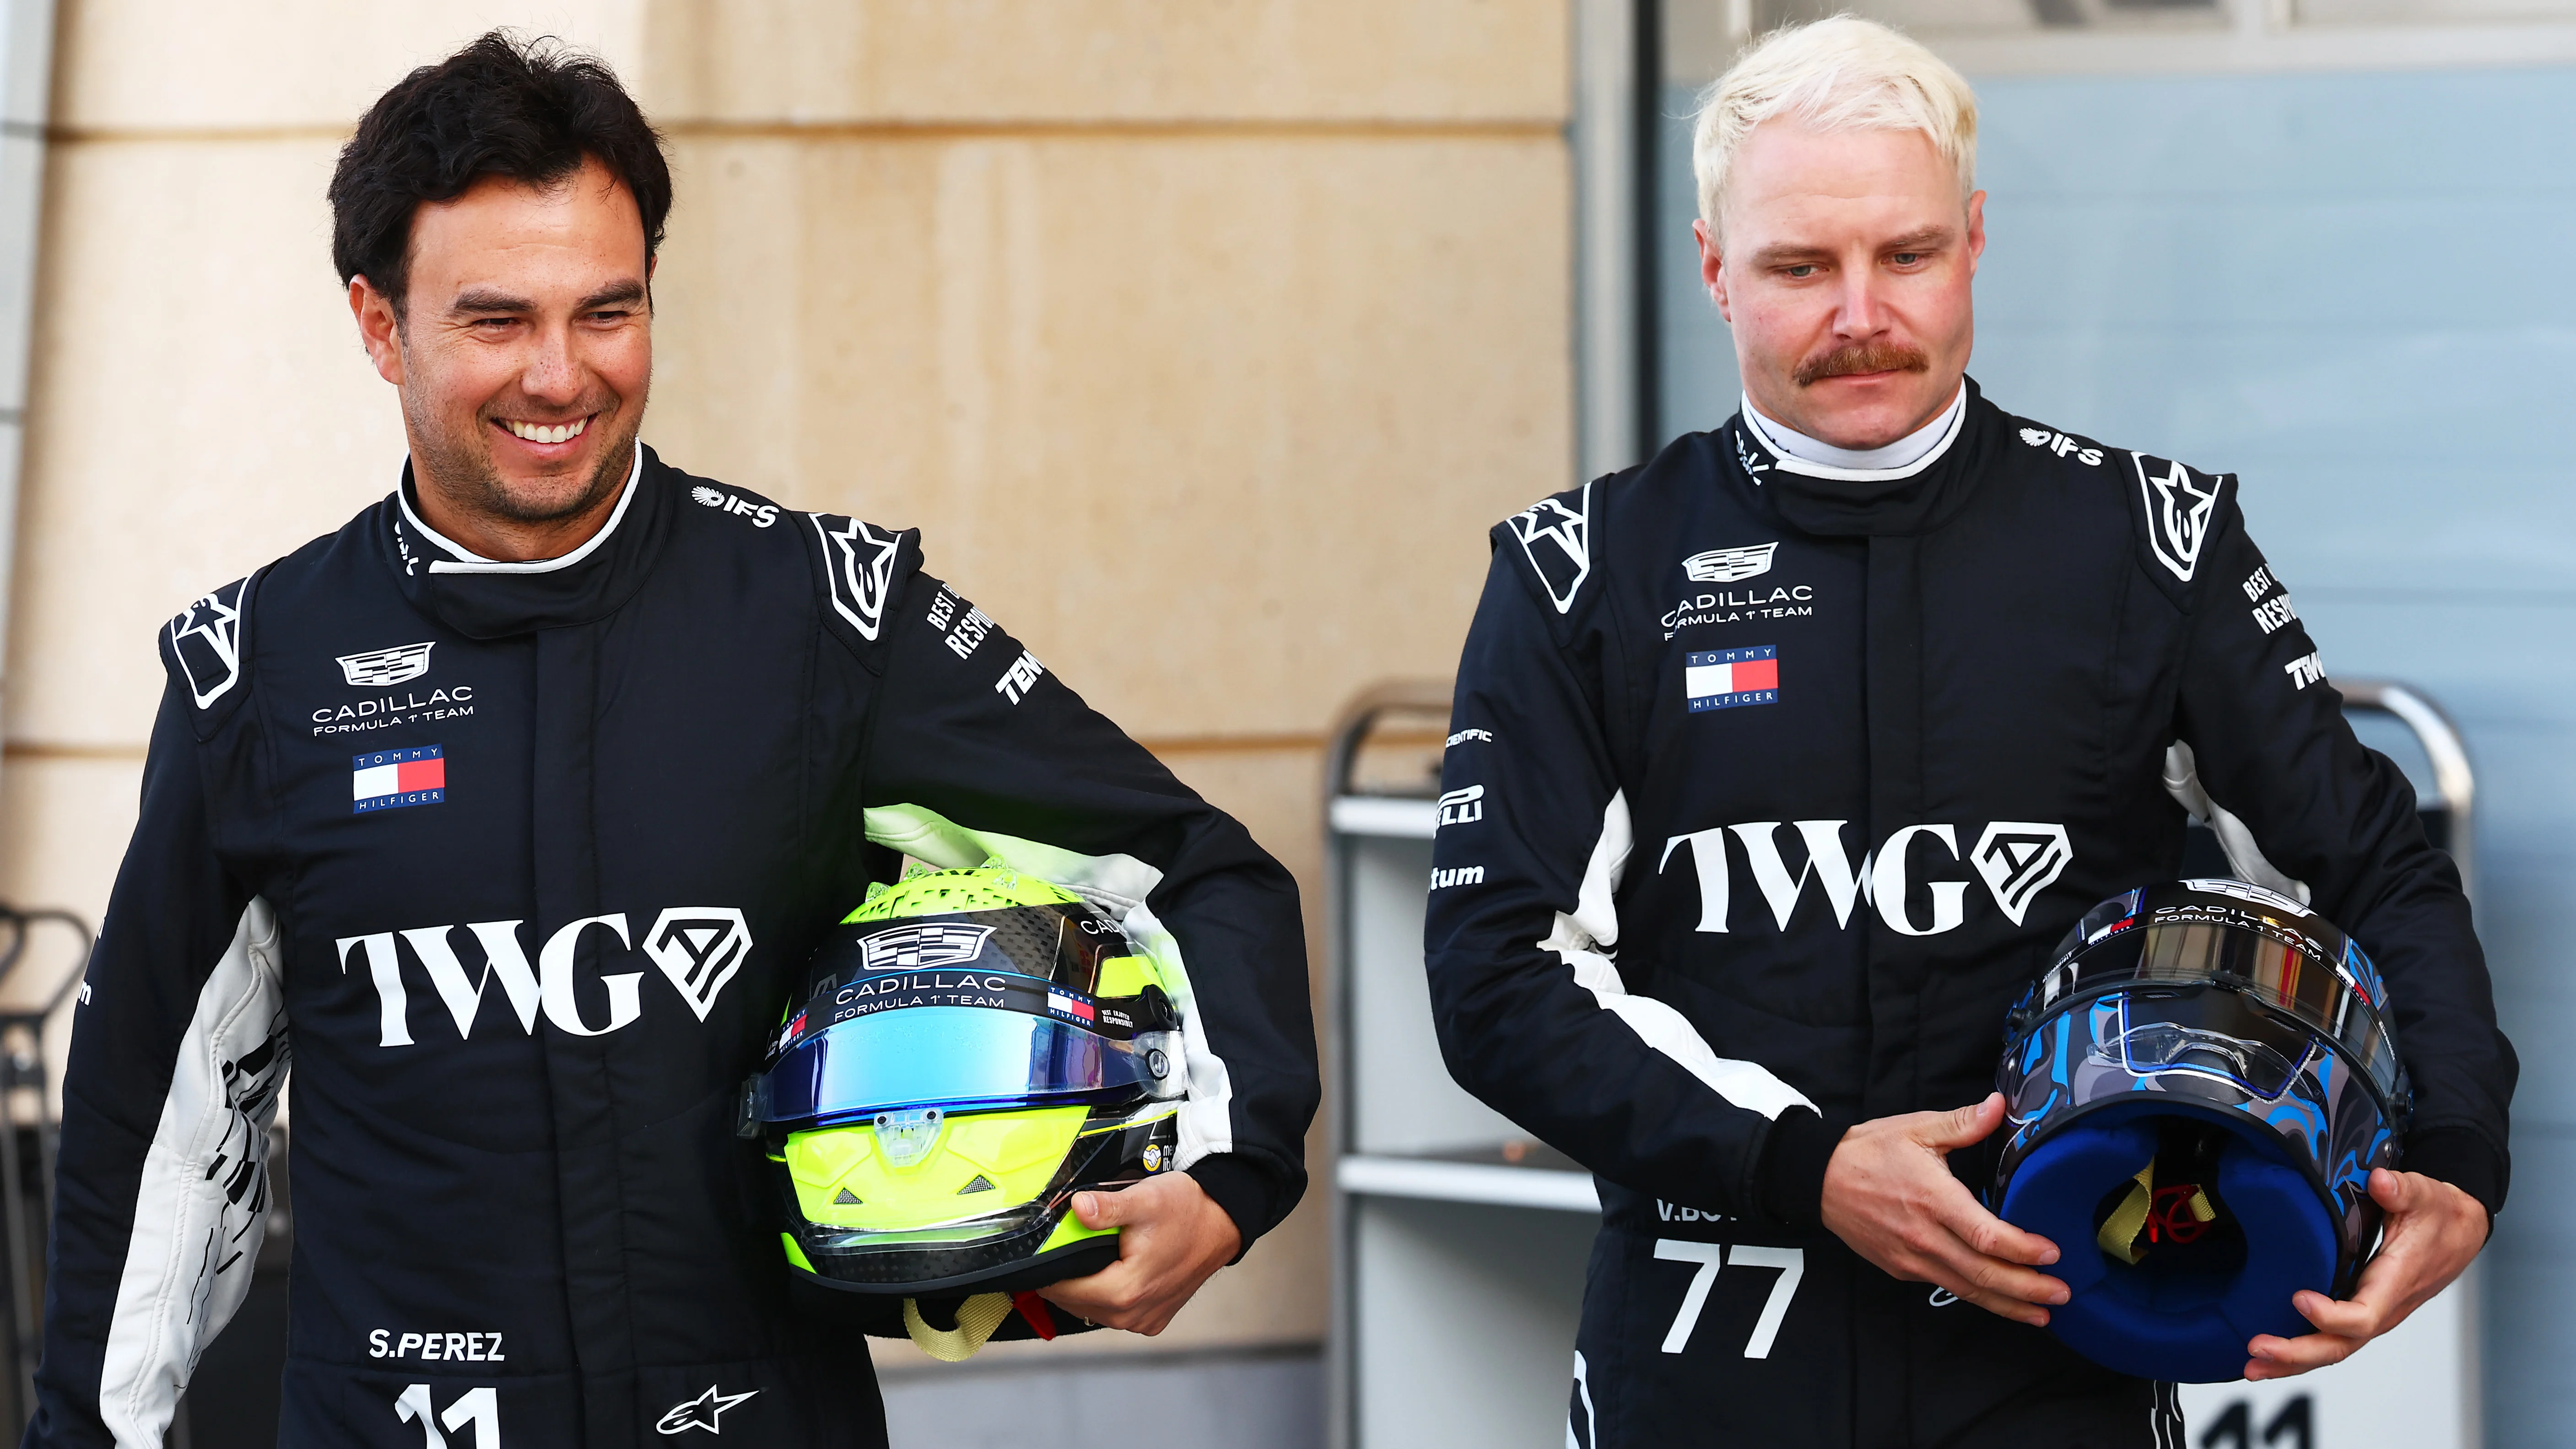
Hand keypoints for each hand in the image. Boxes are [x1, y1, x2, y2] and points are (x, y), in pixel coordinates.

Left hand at [1037, 1171, 1241, 1334]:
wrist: (1222, 1223)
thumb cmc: (1187, 1211)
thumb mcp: (1144, 1200)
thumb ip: (1107, 1207)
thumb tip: (1077, 1208)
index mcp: (1124, 1291)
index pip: (1061, 1290)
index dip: (1047, 1268)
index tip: (1045, 1248)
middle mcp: (1132, 1315)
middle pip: (1074, 1302)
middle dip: (1067, 1275)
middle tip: (1070, 1244)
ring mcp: (1143, 1321)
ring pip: (1091, 1309)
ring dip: (1085, 1285)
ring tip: (1092, 1254)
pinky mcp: (1152, 1321)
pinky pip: (1113, 1312)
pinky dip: (1106, 1294)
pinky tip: (1113, 1269)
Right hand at [1820, 1093, 2068, 1325]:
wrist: (1819, 1180)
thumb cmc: (1869, 1151)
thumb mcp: (1916, 1128)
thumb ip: (1962, 1122)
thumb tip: (2000, 1105)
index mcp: (1932, 1199)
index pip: (1986, 1236)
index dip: (2023, 1250)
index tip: (2052, 1253)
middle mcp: (1924, 1236)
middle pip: (1983, 1274)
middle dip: (2027, 1288)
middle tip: (2062, 1293)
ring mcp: (1912, 1258)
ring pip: (1967, 1289)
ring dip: (2008, 1304)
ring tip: (2042, 1313)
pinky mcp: (1902, 1268)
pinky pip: (1947, 1285)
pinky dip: (1978, 1295)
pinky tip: (2000, 1298)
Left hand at [2243, 1168, 2486, 1379]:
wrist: (2460, 1230)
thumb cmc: (2441, 1215)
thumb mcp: (2426, 1195)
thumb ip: (2403, 1190)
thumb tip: (2382, 1182)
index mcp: (2396, 1283)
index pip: (2363, 1315)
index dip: (2331, 1315)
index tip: (2298, 1298)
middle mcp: (2383, 1307)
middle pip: (2341, 1344)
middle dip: (2297, 1352)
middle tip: (2257, 1350)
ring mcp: (2373, 1313)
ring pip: (2333, 1347)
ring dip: (2292, 1360)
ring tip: (2252, 1366)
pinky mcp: (2363, 1310)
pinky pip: (2333, 1337)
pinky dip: (2301, 1350)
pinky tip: (2272, 1354)